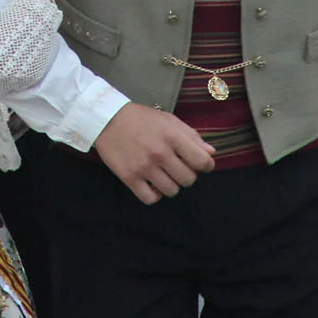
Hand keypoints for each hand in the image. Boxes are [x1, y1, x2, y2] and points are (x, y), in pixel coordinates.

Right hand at [93, 103, 215, 203]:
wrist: (107, 119)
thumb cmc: (141, 119)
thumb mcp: (168, 120)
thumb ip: (191, 136)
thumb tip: (211, 153)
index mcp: (172, 136)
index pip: (202, 161)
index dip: (206, 165)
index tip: (200, 164)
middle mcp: (159, 153)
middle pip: (188, 180)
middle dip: (187, 175)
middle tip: (177, 167)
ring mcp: (144, 167)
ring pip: (172, 191)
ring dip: (171, 184)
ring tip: (163, 174)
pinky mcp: (129, 178)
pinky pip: (151, 198)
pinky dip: (154, 194)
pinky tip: (152, 184)